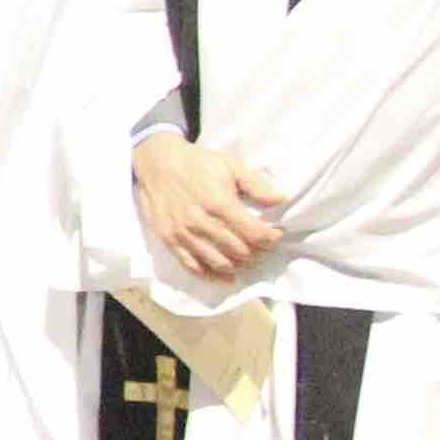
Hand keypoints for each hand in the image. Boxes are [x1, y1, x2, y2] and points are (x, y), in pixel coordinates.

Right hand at [133, 132, 284, 282]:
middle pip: (240, 252)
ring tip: (246, 257)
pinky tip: (226, 277)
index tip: (275, 234)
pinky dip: (213, 276)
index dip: (271, 239)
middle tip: (262, 246)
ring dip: (239, 265)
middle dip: (258, 252)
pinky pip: (193, 266)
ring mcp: (183, 233)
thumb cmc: (197, 163)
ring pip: (219, 263)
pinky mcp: (169, 240)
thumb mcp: (230, 165)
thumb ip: (257, 184)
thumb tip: (283, 200)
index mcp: (219, 203)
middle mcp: (201, 222)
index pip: (254, 234)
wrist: (157, 162)